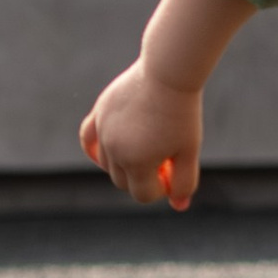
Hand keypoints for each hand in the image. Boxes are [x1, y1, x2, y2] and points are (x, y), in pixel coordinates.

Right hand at [80, 59, 204, 209]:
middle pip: (123, 182)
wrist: (169, 71)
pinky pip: (87, 140)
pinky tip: (114, 149)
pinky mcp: (99, 113)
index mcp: (136, 162)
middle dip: (145, 176)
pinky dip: (96, 150)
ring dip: (126, 163)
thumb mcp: (189, 151)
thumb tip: (179, 205)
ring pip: (107, 164)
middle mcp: (113, 150)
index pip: (143, 195)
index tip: (175, 167)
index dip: (162, 187)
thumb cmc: (183, 113)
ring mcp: (103, 131)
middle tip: (166, 155)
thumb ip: (184, 182)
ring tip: (150, 143)